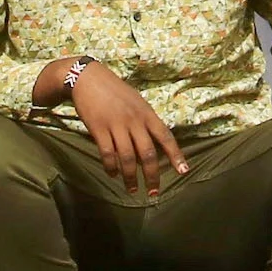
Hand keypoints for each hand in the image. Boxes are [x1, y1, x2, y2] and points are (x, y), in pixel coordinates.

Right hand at [63, 60, 190, 193]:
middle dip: (152, 175)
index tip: (183, 171)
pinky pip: (108, 154)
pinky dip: (111, 167)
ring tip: (132, 189)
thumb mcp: (137, 102)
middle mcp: (134, 121)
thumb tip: (152, 148)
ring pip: (128, 158)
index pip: (166, 137)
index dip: (176, 155)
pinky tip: (113, 174)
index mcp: (147, 113)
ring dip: (130, 177)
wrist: (88, 78)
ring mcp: (116, 125)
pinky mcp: (99, 129)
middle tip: (153, 192)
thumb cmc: (115, 91)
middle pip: (148, 153)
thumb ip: (145, 122)